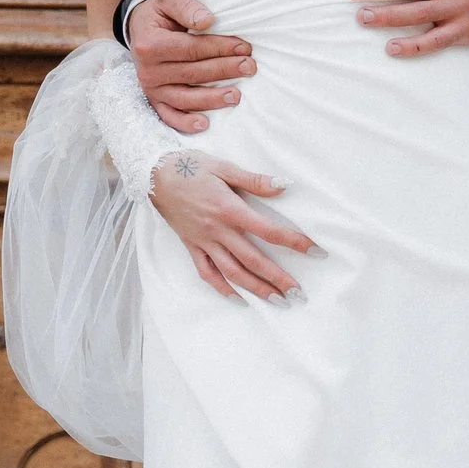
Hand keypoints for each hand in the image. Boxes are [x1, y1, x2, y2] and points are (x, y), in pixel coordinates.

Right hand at [129, 0, 253, 134]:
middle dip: (224, 70)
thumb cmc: (161, 13)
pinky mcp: (154, 100)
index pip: (191, 49)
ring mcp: (151, 88)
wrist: (140, 28)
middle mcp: (147, 70)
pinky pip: (169, 116)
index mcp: (150, 44)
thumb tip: (207, 21)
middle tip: (249, 67)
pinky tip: (205, 124)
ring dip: (212, 99)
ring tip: (236, 96)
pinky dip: (185, 123)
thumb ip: (186, 6)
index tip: (244, 47)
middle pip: (192, 74)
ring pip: (184, 98)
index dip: (219, 48)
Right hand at [148, 153, 316, 302]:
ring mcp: (203, 241)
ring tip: (276, 301)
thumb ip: (255, 180)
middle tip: (298, 294)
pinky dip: (222, 288)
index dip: (294, 242)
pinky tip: (238, 298)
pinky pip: (207, 272)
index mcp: (229, 209)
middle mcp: (217, 230)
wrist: (153, 173)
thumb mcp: (224, 167)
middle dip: (277, 278)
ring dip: (255, 288)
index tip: (315, 251)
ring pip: (232, 271)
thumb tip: (285, 186)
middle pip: (253, 259)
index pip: (268, 230)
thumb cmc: (190, 166)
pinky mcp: (191, 246)